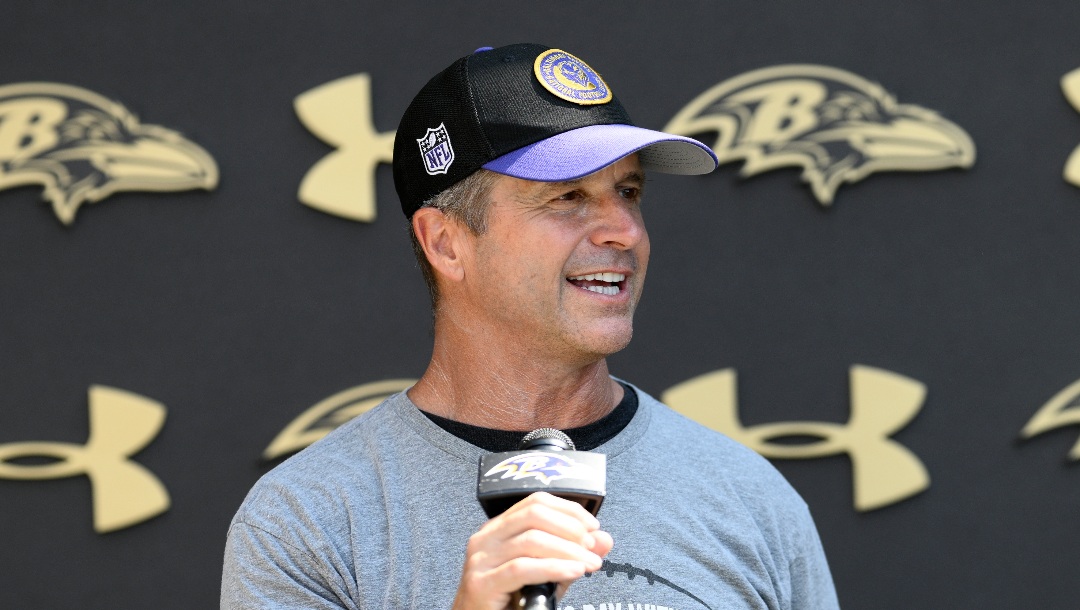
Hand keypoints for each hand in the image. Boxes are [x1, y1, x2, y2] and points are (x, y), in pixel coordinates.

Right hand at [451, 492, 613, 609]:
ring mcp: (481, 560)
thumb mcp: (548, 575)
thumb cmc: (509, 602)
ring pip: (530, 540)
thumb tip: (605, 540)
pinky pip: (522, 568)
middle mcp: (487, 538)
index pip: (536, 502)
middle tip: (592, 546)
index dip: (569, 510)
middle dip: (570, 528)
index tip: (593, 527)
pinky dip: (554, 568)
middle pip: (534, 515)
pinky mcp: (482, 584)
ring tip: (590, 563)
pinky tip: (574, 572)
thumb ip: (573, 555)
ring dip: (568, 550)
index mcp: (499, 528)